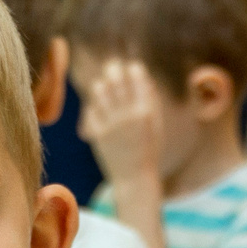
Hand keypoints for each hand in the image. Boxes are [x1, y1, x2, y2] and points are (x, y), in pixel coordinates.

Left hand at [77, 57, 165, 197]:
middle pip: (114, 75)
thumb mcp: (157, 124)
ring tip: (106, 92)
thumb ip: (151, 99)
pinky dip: (95, 106)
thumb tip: (142, 75)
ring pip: (98, 88)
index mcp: (146, 110)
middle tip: (114, 73)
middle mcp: (127, 114)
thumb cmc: (148, 150)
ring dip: (102, 86)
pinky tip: (101, 111)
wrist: (134, 179)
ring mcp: (110, 124)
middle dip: (113, 69)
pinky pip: (90, 107)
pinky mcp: (96, 132)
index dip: (132, 69)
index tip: (131, 72)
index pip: (136, 73)